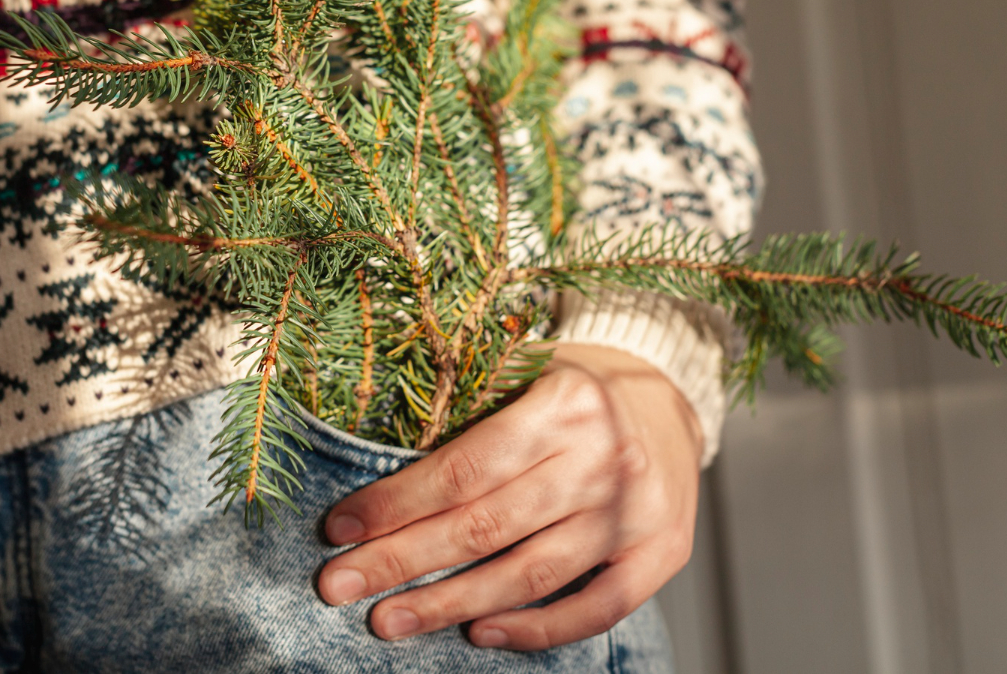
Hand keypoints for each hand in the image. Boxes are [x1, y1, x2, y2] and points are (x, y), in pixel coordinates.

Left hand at [316, 343, 703, 650]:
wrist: (668, 399)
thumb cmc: (573, 389)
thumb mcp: (525, 373)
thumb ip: (468, 414)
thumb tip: (379, 475)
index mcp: (563, 403)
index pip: (464, 468)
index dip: (396, 503)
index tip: (338, 528)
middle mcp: (603, 458)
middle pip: (485, 526)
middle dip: (402, 561)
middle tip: (340, 585)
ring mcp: (634, 512)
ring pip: (529, 575)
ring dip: (451, 604)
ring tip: (389, 619)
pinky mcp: (660, 554)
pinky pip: (594, 610)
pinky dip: (534, 630)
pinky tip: (478, 633)